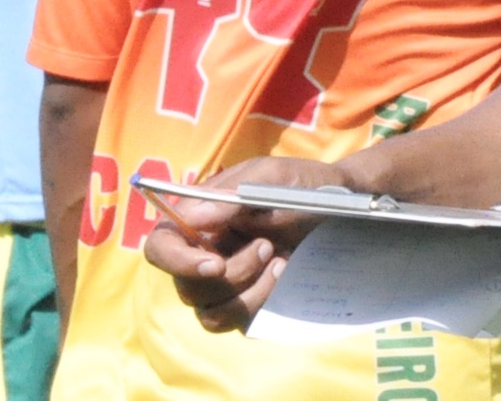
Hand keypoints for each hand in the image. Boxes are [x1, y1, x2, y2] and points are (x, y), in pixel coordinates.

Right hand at [142, 155, 347, 332]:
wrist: (340, 204)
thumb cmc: (301, 183)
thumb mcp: (270, 179)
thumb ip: (232, 196)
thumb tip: (191, 218)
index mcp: (200, 218)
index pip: (160, 247)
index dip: (176, 262)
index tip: (215, 264)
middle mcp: (203, 251)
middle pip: (186, 286)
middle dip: (231, 272)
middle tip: (265, 245)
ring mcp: (223, 280)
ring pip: (207, 311)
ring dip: (245, 290)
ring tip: (277, 257)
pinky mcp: (244, 299)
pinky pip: (232, 321)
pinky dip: (256, 301)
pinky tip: (281, 272)